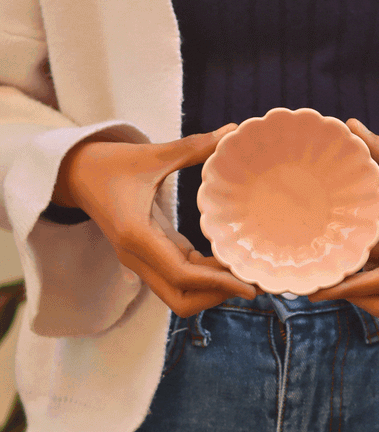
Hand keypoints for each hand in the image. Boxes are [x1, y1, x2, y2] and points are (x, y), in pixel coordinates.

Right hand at [53, 125, 257, 316]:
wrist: (74, 174)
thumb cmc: (109, 163)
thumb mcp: (151, 154)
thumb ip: (193, 147)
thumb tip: (233, 131)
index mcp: (136, 236)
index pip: (182, 276)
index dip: (218, 284)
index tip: (248, 284)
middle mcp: (136, 256)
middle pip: (181, 300)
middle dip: (217, 297)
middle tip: (252, 283)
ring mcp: (140, 261)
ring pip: (179, 294)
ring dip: (211, 291)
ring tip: (245, 275)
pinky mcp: (146, 256)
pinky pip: (178, 278)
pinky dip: (203, 278)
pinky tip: (227, 264)